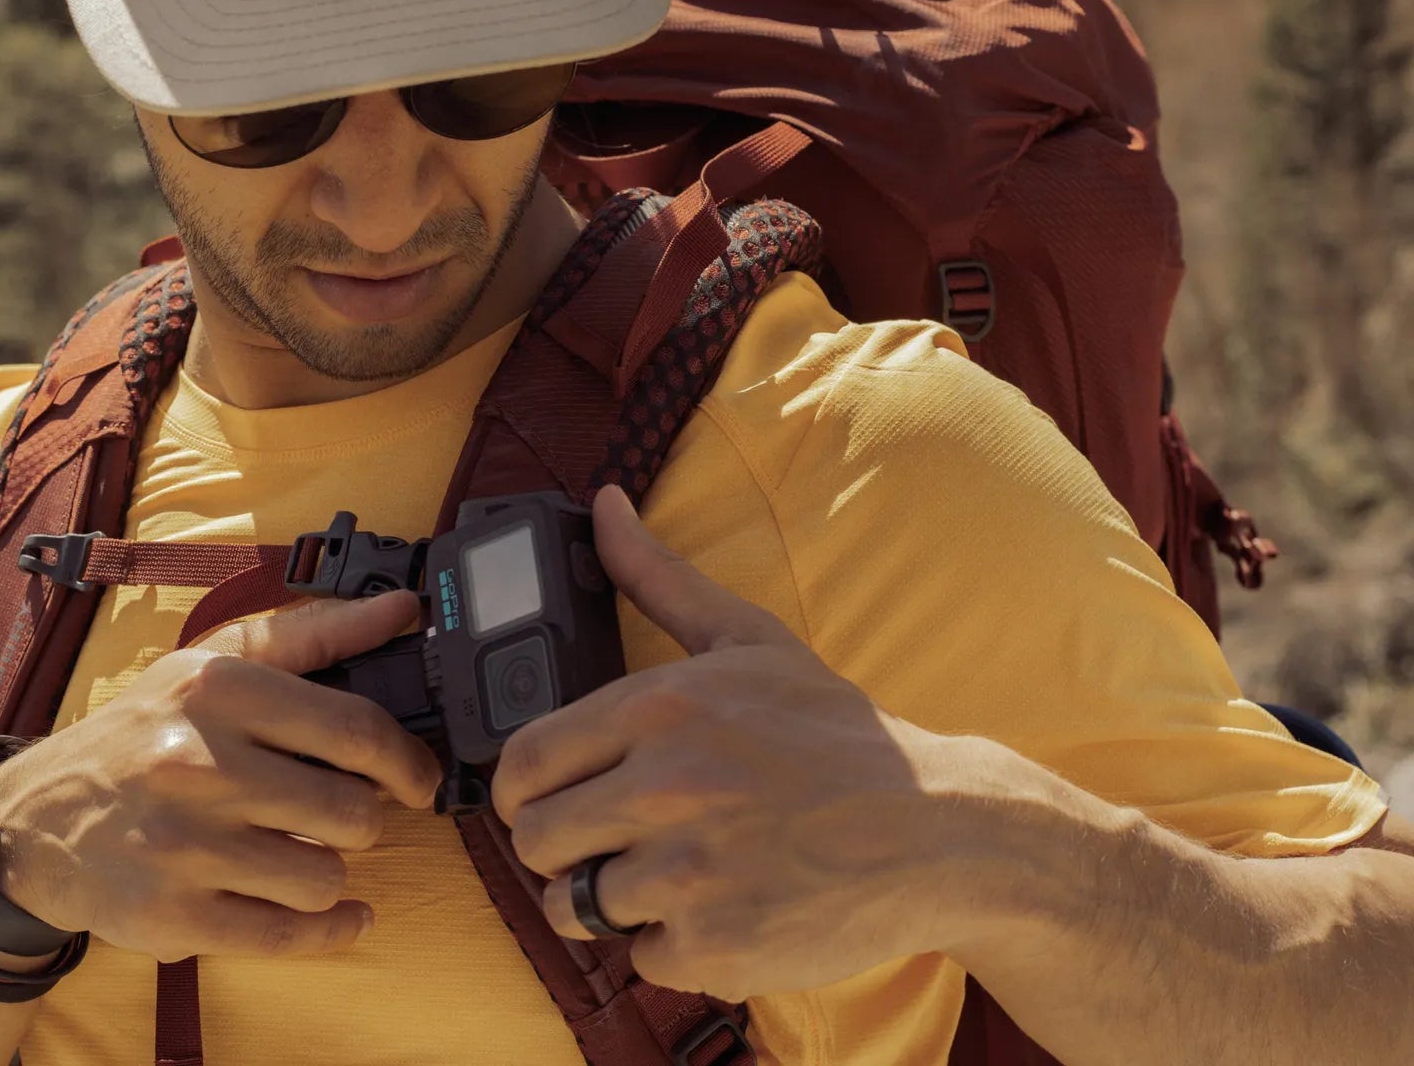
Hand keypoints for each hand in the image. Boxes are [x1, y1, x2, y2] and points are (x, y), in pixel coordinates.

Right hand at [0, 590, 442, 962]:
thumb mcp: (211, 666)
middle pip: (353, 812)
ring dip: (330, 869)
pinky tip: (339, 914)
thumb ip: (314, 635)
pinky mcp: (173, 917)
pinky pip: (290, 935)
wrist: (33, 822)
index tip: (416, 778)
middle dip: (360, 818)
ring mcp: (184, 846)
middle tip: (337, 813)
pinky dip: (332, 929)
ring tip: (301, 851)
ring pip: (326, 876)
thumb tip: (403, 610)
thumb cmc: (143, 736)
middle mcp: (198, 764)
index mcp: (216, 690)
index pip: (358, 730)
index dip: (408, 762)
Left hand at [491, 486, 1008, 1001]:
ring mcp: (690, 872)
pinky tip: (724, 907)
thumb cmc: (837, 737)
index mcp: (660, 709)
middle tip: (613, 843)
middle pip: (534, 843)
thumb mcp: (749, 640)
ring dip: (617, 899)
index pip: (523, 763)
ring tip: (678, 873)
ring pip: (578, 905)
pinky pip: (642, 958)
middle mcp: (666, 787)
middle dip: (564, 849)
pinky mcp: (717, 944)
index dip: (522, 791)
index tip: (547, 800)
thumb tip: (602, 506)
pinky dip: (675, 945)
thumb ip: (659, 578)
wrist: (941, 830)